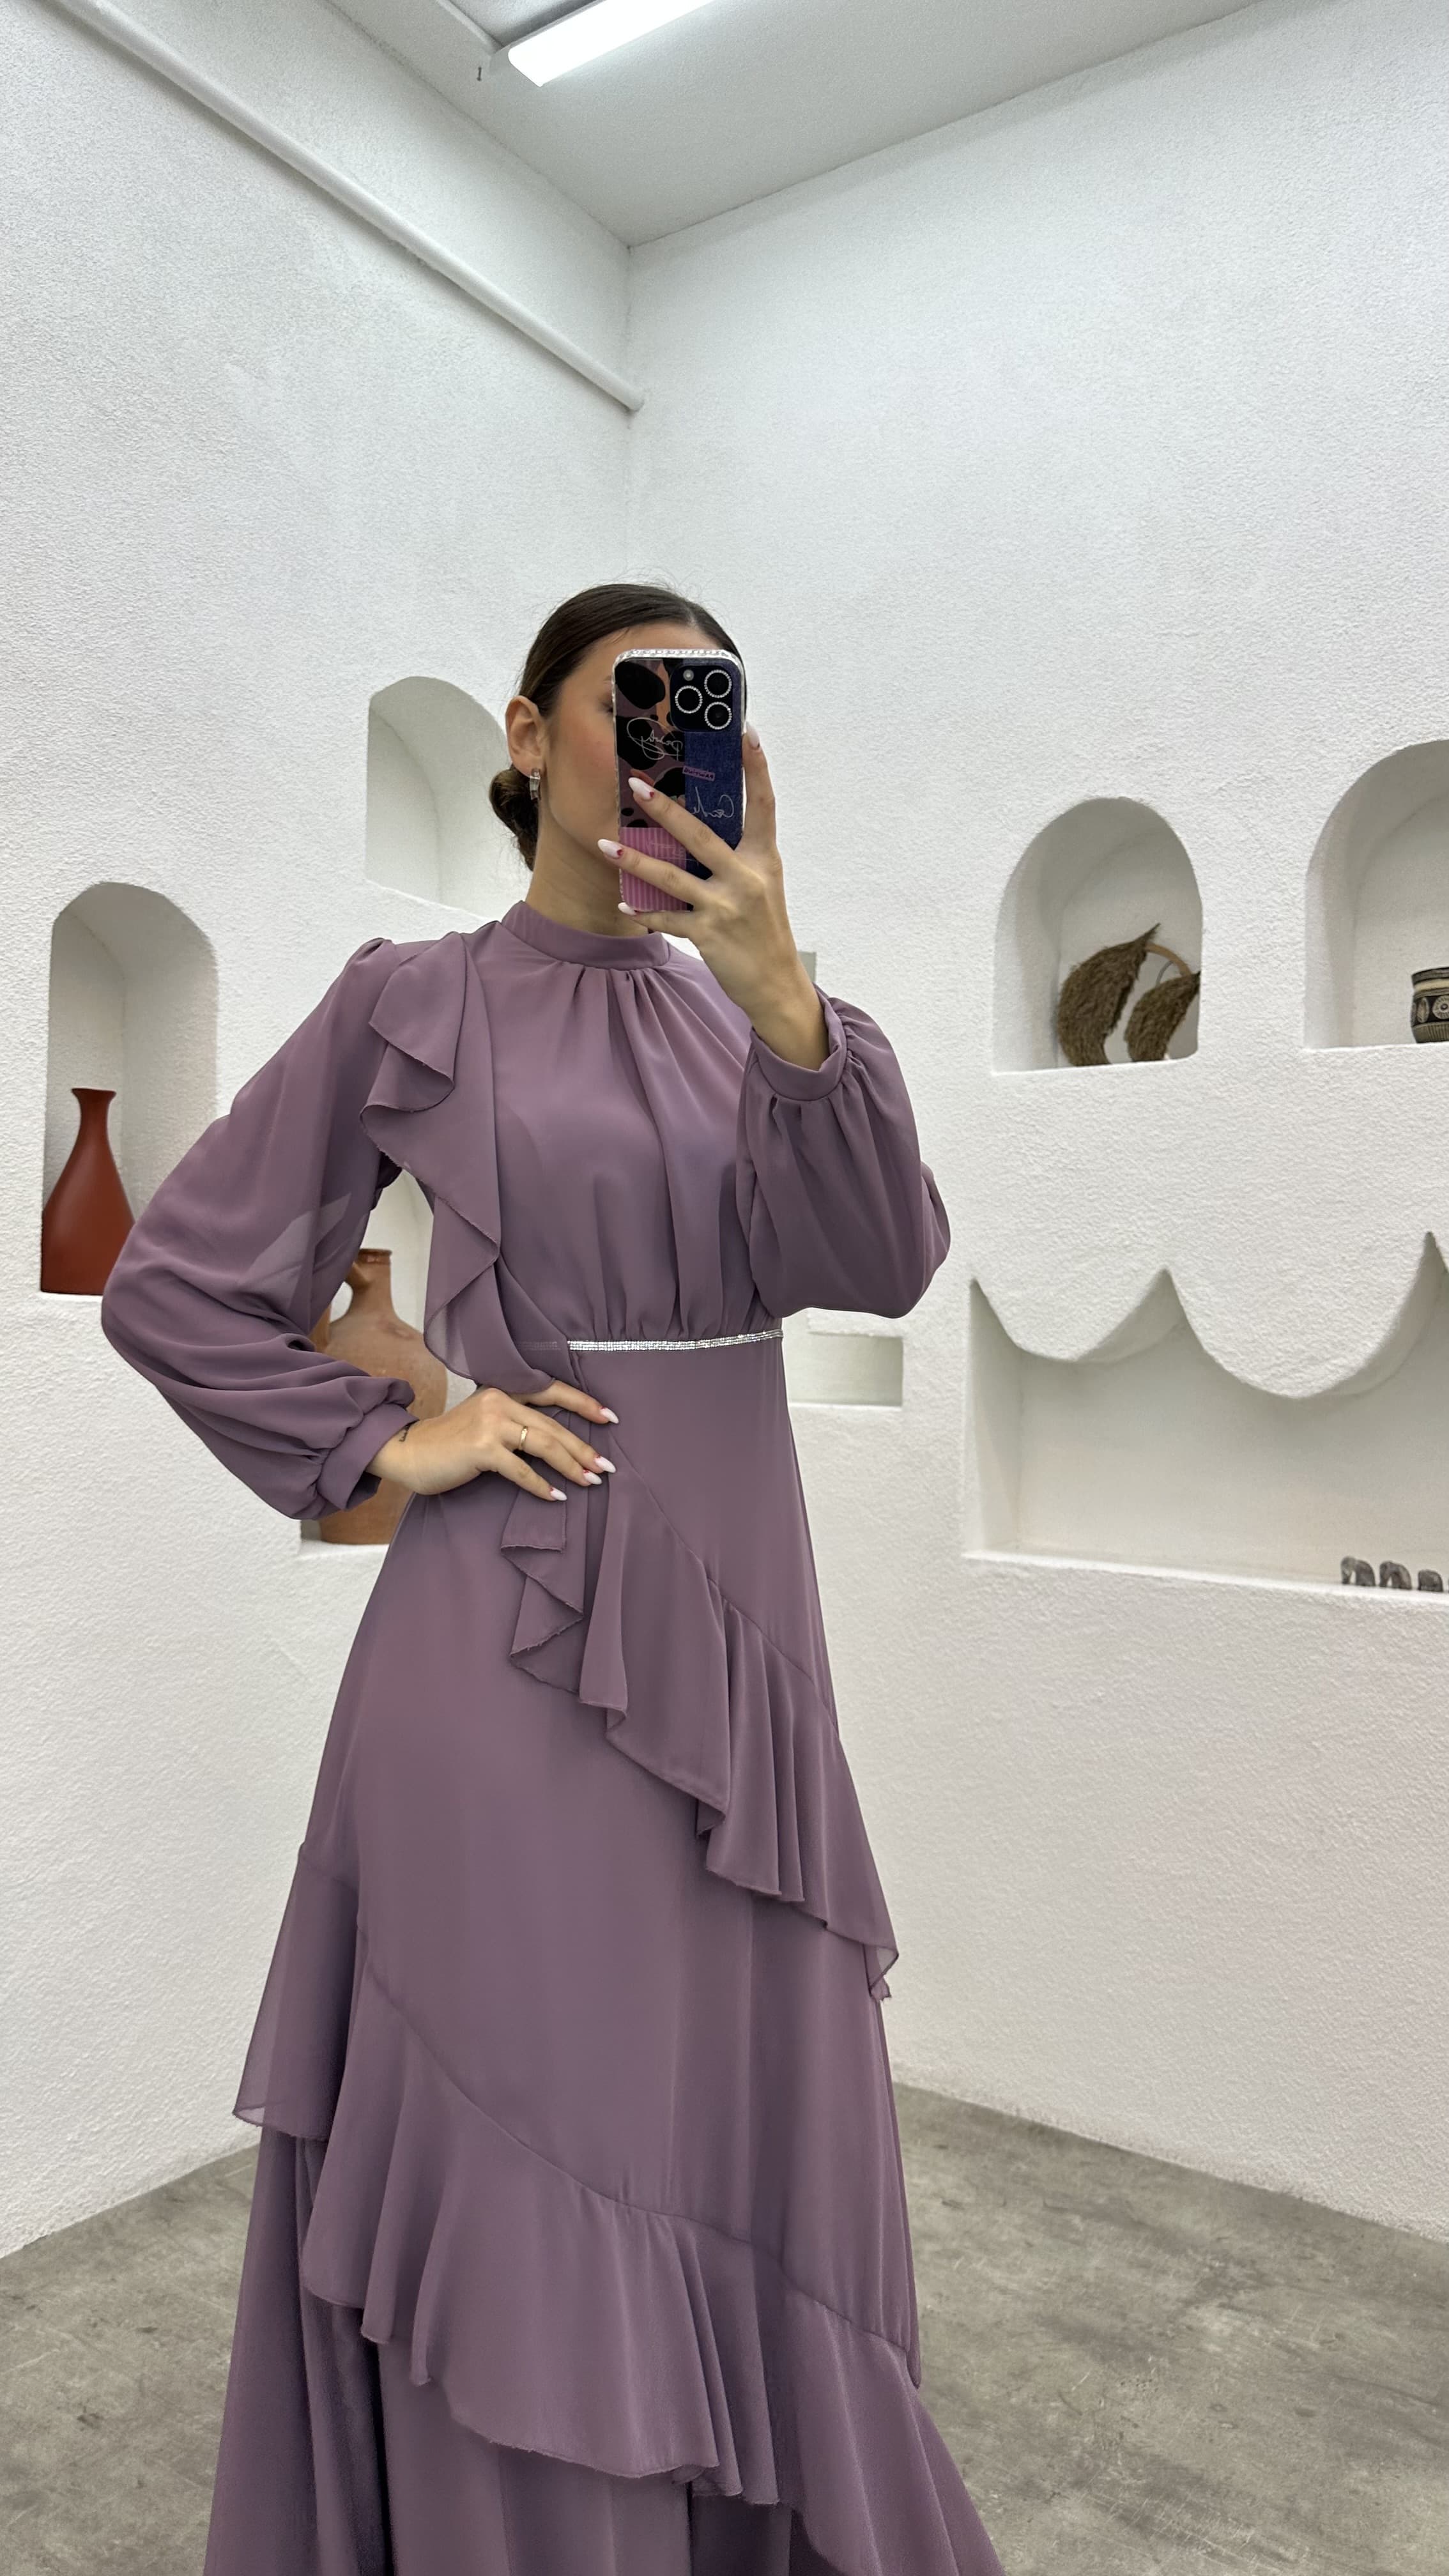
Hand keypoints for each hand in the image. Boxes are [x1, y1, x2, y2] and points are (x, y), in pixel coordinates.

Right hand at [371, 1381, 616, 1501]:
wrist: (408, 1452)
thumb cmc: (450, 1443)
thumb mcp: (484, 1421)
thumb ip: (514, 1422)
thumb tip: (557, 1443)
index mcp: (502, 1390)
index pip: (551, 1391)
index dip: (583, 1403)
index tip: (610, 1418)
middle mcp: (498, 1401)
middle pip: (552, 1425)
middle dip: (583, 1448)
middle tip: (607, 1467)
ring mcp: (489, 1423)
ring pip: (542, 1444)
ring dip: (571, 1466)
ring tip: (591, 1481)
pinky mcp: (481, 1448)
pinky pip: (521, 1470)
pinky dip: (541, 1485)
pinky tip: (557, 1497)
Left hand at [598, 732, 829, 1069]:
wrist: (777, 985)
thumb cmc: (765, 931)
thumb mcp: (762, 886)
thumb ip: (736, 857)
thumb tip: (697, 826)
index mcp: (764, 858)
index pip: (763, 803)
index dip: (756, 766)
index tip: (745, 731)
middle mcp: (747, 878)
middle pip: (701, 836)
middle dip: (665, 810)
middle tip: (636, 785)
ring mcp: (727, 907)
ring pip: (672, 878)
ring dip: (635, 861)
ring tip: (604, 843)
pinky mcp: (709, 935)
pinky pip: (667, 919)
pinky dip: (642, 912)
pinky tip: (621, 902)